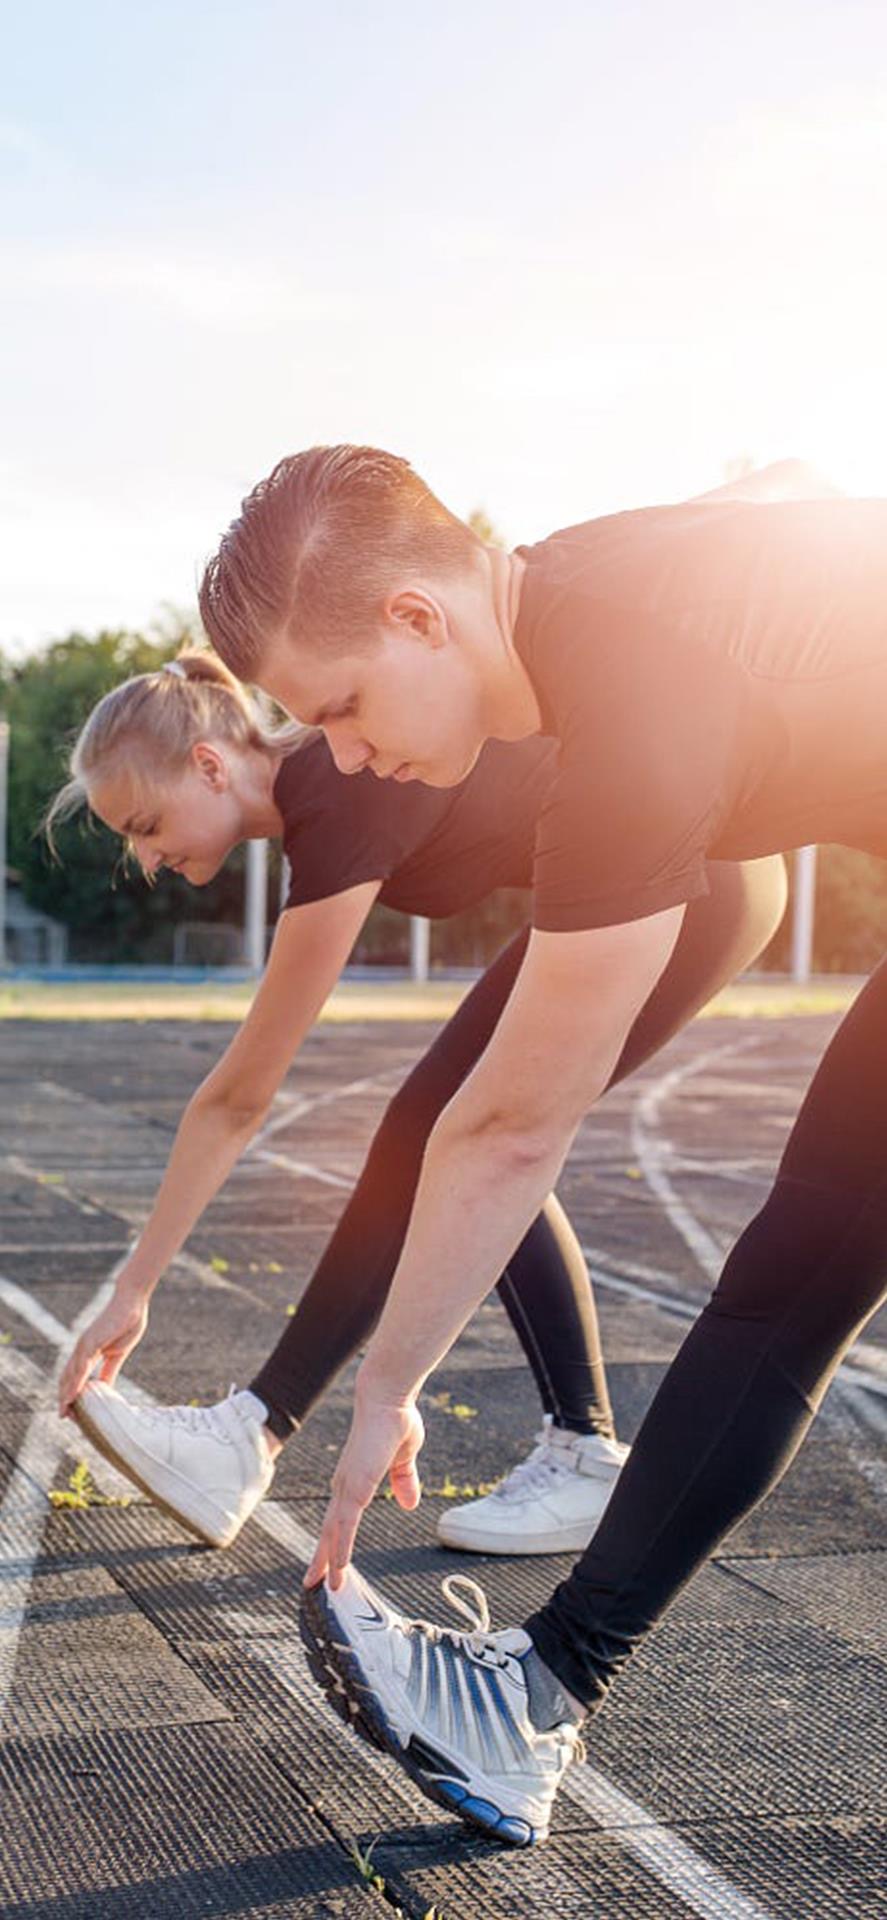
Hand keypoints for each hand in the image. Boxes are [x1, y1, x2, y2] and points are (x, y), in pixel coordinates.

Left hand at [58, 1283, 149, 1415]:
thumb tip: (105, 1388)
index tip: (71, 1412)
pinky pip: (81, 1366)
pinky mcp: (90, 1341)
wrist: (132, 1302)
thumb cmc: (127, 1323)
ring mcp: (84, 1345)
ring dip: (66, 1394)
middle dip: (65, 1398)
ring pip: (71, 1375)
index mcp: (87, 1352)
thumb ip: (109, 1370)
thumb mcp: (118, 1353)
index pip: (74, 1377)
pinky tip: (73, 1395)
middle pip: (67, 1378)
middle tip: (65, 1417)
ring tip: (64, 1412)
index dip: (70, 1394)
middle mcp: (81, 1349)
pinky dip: (76, 1382)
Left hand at [305, 1382, 424, 1590]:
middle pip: (330, 1530)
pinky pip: (346, 1525)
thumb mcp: (404, 1458)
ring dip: (330, 1561)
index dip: (334, 1541)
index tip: (329, 1561)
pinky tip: (339, 1566)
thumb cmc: (395, 1420)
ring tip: (326, 1586)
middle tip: (313, 1583)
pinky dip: (342, 1547)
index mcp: (354, 1480)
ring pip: (334, 1533)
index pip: (340, 1518)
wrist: (388, 1398)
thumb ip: (405, 1481)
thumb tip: (408, 1503)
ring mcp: (348, 1487)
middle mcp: (345, 1486)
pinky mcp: (356, 1487)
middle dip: (322, 1558)